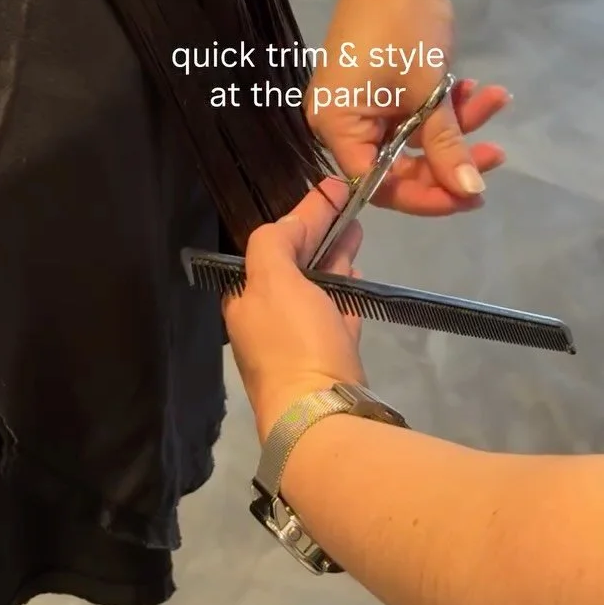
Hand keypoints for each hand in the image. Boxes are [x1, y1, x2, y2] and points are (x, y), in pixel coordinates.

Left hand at [223, 179, 364, 442]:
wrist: (323, 414)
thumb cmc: (293, 341)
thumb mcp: (273, 279)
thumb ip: (275, 242)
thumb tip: (293, 223)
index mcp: (245, 299)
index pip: (271, 244)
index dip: (300, 215)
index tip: (331, 190)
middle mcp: (267, 319)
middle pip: (295, 264)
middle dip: (319, 232)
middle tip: (348, 204)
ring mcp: (300, 341)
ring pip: (318, 286)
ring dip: (335, 256)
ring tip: (358, 230)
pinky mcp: (330, 359)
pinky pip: (336, 314)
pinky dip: (345, 290)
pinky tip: (356, 276)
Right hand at [306, 0, 509, 214]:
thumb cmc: (404, 26)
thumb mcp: (429, 91)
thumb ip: (447, 146)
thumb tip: (471, 192)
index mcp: (336, 125)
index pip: (379, 184)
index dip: (427, 197)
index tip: (472, 195)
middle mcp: (341, 120)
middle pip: (399, 164)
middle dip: (451, 158)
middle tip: (497, 156)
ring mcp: (361, 102)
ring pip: (414, 137)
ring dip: (457, 124)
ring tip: (494, 100)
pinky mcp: (380, 86)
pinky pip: (413, 112)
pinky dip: (446, 105)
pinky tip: (477, 88)